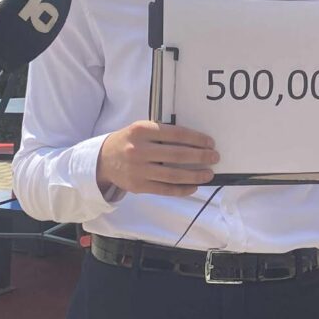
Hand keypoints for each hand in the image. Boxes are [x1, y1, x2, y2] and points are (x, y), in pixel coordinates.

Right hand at [98, 121, 218, 196]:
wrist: (103, 160)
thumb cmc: (128, 141)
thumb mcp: (140, 129)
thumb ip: (161, 133)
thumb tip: (193, 141)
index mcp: (141, 131)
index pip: (175, 134)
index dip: (195, 138)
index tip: (209, 142)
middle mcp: (139, 150)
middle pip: (177, 155)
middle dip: (200, 156)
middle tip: (214, 157)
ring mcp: (138, 170)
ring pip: (173, 175)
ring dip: (194, 175)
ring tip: (208, 174)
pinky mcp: (138, 186)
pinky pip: (165, 189)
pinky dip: (181, 189)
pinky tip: (193, 186)